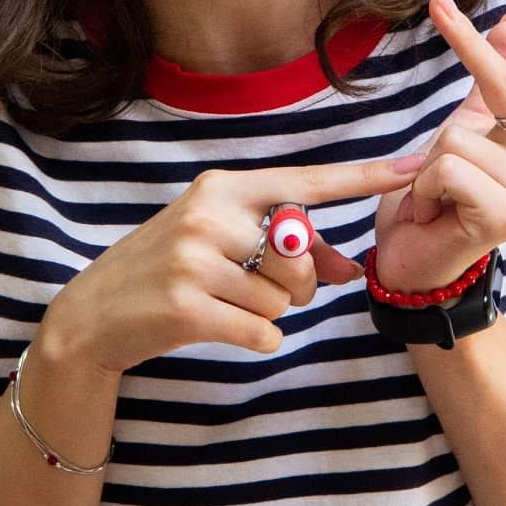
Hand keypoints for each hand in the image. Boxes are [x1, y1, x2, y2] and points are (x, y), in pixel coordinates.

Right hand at [43, 153, 421, 377]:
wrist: (93, 313)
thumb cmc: (168, 271)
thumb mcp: (221, 243)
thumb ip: (288, 248)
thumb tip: (351, 268)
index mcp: (223, 187)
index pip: (306, 182)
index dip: (362, 178)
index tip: (412, 166)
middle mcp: (210, 214)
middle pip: (302, 257)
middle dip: (295, 284)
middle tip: (257, 286)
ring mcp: (195, 259)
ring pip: (283, 300)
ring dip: (267, 313)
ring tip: (224, 304)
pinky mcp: (187, 306)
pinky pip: (263, 331)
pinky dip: (255, 338)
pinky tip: (219, 327)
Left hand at [372, 0, 505, 294]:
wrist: (415, 262)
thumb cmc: (438, 195)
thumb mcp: (463, 127)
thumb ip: (495, 79)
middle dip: (469, 47)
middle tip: (436, 0)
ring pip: (456, 135)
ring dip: (427, 165)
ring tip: (434, 196)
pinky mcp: (505, 215)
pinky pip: (447, 168)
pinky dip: (424, 189)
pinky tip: (434, 214)